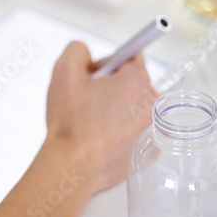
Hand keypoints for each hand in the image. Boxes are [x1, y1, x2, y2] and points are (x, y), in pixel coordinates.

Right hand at [43, 40, 155, 194]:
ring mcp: (153, 129)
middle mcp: (152, 104)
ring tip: (93, 121)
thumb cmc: (69, 123)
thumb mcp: (63, 71)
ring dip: (118, 108)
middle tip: (89, 100)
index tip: (96, 73)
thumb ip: (77, 49)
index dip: (109, 62)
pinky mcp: (150, 150)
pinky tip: (102, 137)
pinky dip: (123, 130)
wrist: (72, 166)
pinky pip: (138, 130)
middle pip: (134, 83)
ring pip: (135, 107)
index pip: (131, 57)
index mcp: (137, 81)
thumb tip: (87, 54)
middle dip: (112, 86)